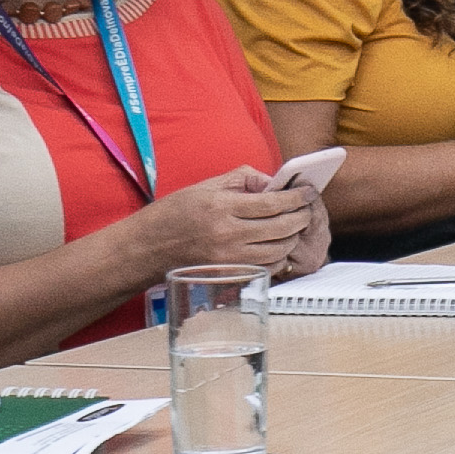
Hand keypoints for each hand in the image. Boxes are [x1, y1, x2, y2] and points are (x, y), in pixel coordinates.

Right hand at [134, 167, 324, 282]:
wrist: (146, 248)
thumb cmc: (174, 214)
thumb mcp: (206, 186)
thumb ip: (244, 179)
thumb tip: (274, 182)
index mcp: (221, 207)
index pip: (273, 203)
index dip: (297, 198)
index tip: (308, 192)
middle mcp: (227, 235)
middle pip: (282, 228)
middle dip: (302, 216)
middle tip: (307, 208)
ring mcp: (228, 258)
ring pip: (279, 250)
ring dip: (294, 236)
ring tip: (294, 225)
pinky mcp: (228, 275)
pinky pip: (267, 267)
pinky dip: (280, 256)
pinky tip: (278, 244)